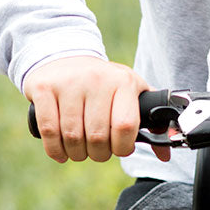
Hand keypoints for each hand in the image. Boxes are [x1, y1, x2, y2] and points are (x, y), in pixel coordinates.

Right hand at [24, 55, 160, 163]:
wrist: (65, 55)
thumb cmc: (103, 82)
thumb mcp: (130, 92)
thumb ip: (151, 122)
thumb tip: (165, 154)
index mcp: (123, 82)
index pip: (125, 126)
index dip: (122, 147)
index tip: (118, 148)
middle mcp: (96, 80)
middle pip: (97, 137)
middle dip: (98, 154)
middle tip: (97, 151)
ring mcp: (68, 83)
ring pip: (72, 137)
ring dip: (76, 154)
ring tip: (79, 150)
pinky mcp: (44, 88)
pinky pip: (49, 130)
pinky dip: (55, 149)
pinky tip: (61, 151)